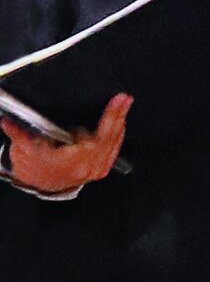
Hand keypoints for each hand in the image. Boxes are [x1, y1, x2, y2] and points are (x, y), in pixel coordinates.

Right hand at [8, 91, 128, 194]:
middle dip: (117, 116)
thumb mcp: (25, 148)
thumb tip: (7, 121)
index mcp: (71, 161)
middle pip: (109, 138)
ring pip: (114, 144)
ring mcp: (95, 170)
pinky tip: (121, 123)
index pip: (96, 138)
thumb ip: (18, 133)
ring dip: (120, 123)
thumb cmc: (35, 165)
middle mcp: (86, 167)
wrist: (40, 182)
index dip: (109, 119)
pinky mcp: (100, 169)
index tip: (117, 101)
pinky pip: (114, 151)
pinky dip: (118, 136)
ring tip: (124, 104)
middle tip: (125, 98)